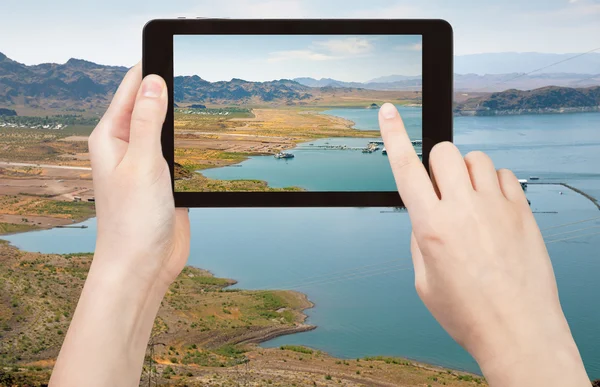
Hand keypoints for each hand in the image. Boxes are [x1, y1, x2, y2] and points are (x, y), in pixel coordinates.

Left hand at [89, 64, 189, 287]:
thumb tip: (152, 81)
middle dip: (170, 89)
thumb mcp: (142, 164)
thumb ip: (147, 121)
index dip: (150, 68)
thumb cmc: (133, 222)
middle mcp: (126, 146)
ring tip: (204, 99)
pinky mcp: (164, 179)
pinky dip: (190, 141)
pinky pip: (178, 151)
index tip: (173, 51)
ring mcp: (146, 163)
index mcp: (110, 137)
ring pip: (166, 128)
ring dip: (182, 117)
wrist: (143, 265)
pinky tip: (205, 137)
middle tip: (196, 74)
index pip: (130, 88)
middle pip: (149, 105)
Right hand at [378, 103, 589, 385]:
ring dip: (466, 172)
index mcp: (431, 227)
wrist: (518, 329)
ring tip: (471, 200)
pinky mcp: (521, 211)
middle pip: (444, 152)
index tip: (388, 112)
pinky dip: (495, 183)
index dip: (393, 135)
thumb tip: (425, 215)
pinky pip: (505, 175)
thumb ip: (419, 240)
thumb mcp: (425, 282)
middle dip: (437, 163)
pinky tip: (494, 208)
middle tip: (442, 187)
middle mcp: (462, 210)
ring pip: (476, 158)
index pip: (405, 168)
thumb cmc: (469, 313)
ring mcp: (496, 207)